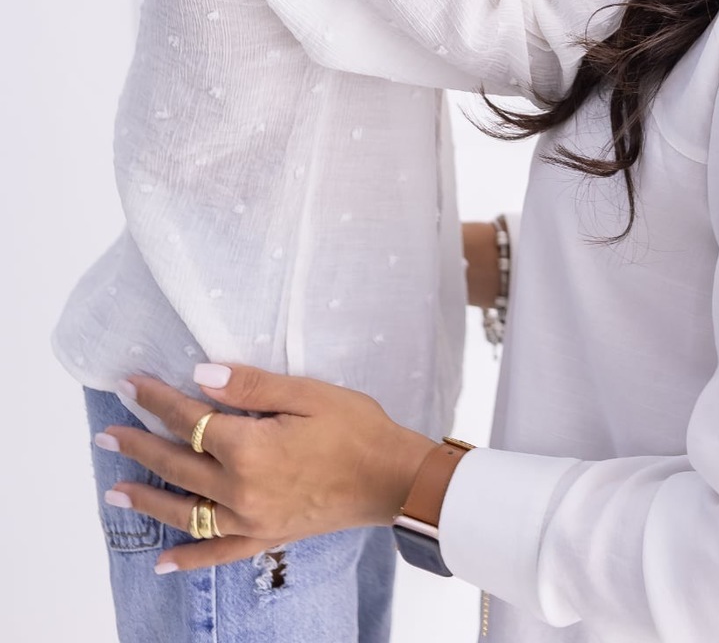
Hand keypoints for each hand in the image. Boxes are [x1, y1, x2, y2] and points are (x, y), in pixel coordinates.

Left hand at [95, 367, 432, 572]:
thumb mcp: (306, 393)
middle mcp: (241, 489)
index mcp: (249, 448)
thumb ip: (249, 387)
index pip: (189, 419)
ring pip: (185, 512)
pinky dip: (189, 559)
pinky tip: (163, 561)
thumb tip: (199, 376)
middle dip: (138, 446)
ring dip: (147, 501)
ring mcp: (251, 518)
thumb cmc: (356, 428)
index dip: (157, 400)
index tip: (131, 385)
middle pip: (177, 464)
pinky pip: (218, 553)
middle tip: (107, 434)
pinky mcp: (265, 537)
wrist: (392, 477)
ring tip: (114, 492)